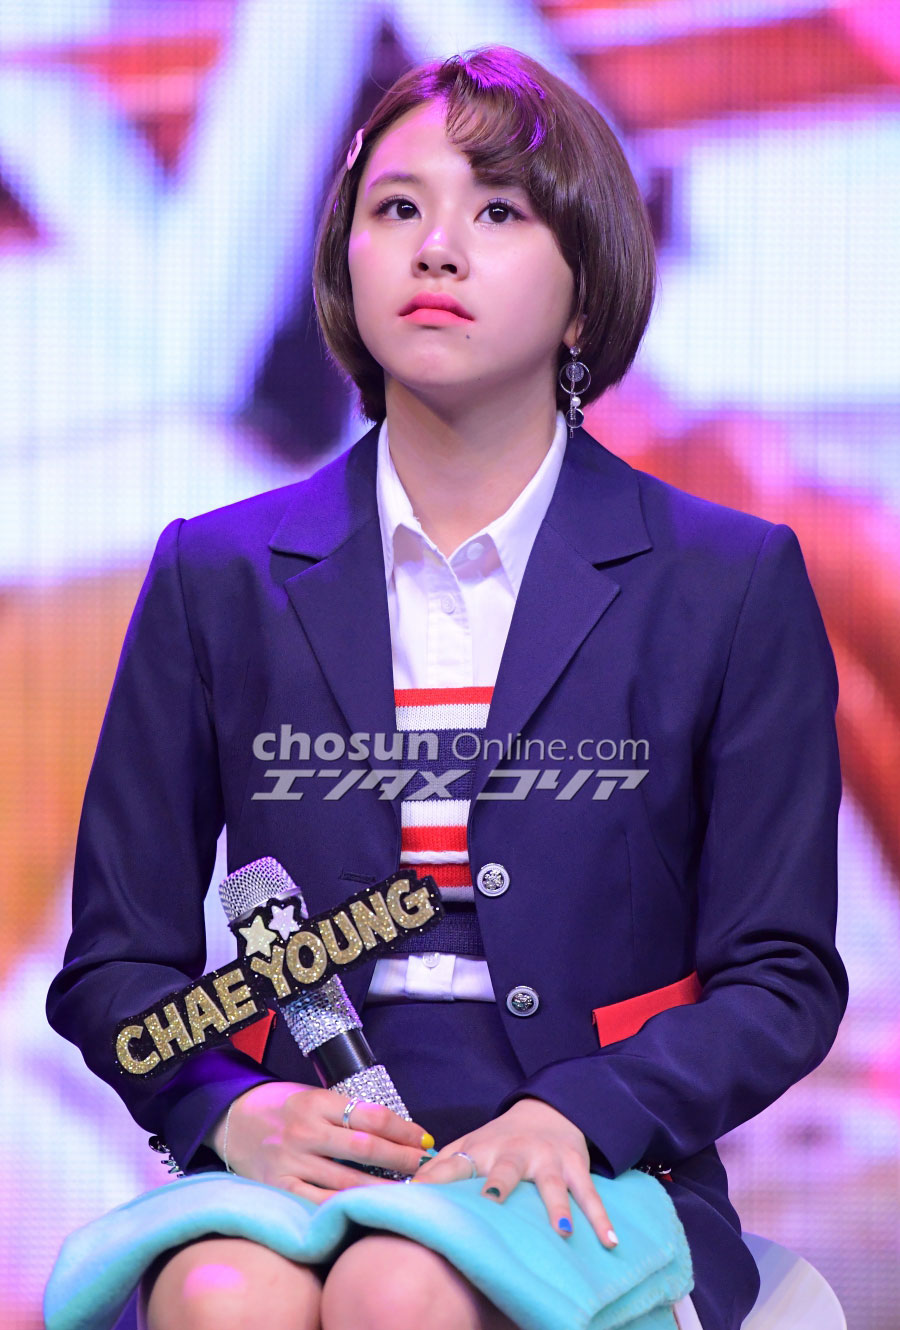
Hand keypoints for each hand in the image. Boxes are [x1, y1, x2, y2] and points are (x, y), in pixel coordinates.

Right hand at [209, 1082, 433, 1204]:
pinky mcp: (279, 1187)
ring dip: (382, 1188)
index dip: (403, 1129)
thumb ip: (344, 1112)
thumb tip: (393, 1132)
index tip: (423, 1138)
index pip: (371, 1115)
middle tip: (424, 1166)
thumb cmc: (280, 1106)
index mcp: (316, 1101)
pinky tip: (366, 1211)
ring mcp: (290, 1161)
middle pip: (364, 1148)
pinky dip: (344, 1208)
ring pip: (346, 1180)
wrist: (230, 1118)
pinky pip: (317, 1202)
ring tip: (407, 1192)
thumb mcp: (312, 1096)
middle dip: (401, 1158)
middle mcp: (304, 1131)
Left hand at [412, 1097, 618, 1247]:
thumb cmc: (501, 1138)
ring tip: (563, 1232)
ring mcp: (547, 1159)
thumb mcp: (470, 1143)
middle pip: (506, 1169)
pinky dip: (600, 1217)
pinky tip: (609, 1240)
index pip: (455, 1163)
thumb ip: (442, 1166)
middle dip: (499, 1186)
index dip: (436, 1179)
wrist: (549, 1108)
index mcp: (483, 1149)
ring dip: (557, 1207)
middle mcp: (514, 1152)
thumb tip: (404, 1190)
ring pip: (552, 1184)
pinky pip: (589, 1193)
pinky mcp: (574, 1165)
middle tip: (492, 1203)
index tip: (419, 1198)